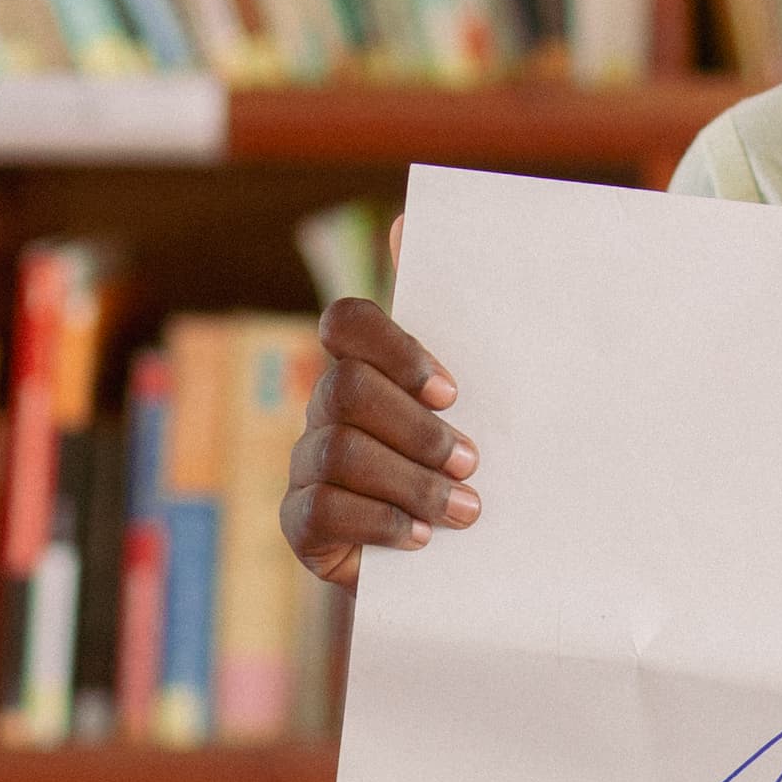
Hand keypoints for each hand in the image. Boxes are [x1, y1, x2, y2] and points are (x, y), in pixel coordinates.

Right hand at [283, 218, 478, 589]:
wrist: (451, 561)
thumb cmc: (465, 466)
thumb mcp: (480, 403)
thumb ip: (458, 326)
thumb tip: (408, 220)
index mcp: (368, 369)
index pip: (348, 322)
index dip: (394, 347)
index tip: (452, 389)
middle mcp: (328, 409)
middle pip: (347, 389)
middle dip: (417, 428)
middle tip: (472, 460)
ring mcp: (307, 464)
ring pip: (341, 451)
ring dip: (412, 481)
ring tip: (465, 509)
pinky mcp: (301, 523)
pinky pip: (321, 510)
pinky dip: (380, 522)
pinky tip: (421, 538)